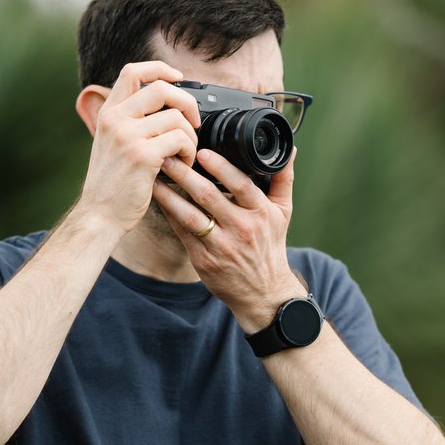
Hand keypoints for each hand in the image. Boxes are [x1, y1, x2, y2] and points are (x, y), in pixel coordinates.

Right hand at [79, 62, 200, 233]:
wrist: (100, 215)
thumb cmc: (111, 185)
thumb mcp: (112, 144)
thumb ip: (130, 122)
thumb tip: (164, 107)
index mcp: (108, 113)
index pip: (133, 71)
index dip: (160, 68)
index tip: (178, 78)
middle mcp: (115, 119)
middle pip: (162, 88)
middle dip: (187, 103)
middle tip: (194, 123)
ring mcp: (128, 135)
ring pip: (177, 118)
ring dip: (190, 137)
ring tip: (185, 154)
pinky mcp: (142, 155)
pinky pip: (180, 140)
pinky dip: (189, 152)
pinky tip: (182, 165)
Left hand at [152, 148, 306, 331]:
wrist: (264, 293)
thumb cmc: (270, 246)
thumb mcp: (283, 213)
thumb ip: (283, 180)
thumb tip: (290, 150)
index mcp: (261, 214)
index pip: (241, 185)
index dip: (220, 168)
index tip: (202, 152)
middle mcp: (242, 229)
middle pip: (209, 197)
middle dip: (185, 174)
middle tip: (167, 156)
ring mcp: (221, 247)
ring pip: (190, 216)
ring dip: (169, 195)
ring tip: (154, 177)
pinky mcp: (204, 261)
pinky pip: (183, 233)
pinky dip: (170, 215)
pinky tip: (159, 200)